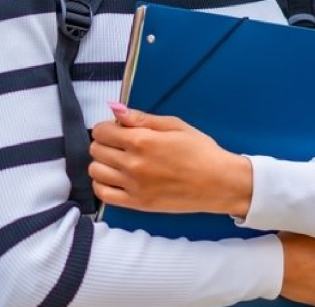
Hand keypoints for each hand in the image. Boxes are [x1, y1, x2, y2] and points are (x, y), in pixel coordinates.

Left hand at [89, 103, 251, 215]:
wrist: (219, 183)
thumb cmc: (201, 152)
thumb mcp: (174, 125)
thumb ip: (142, 118)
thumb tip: (117, 111)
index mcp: (142, 141)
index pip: (102, 131)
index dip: (106, 127)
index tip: (117, 129)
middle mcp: (133, 164)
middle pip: (95, 150)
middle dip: (104, 143)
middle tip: (119, 144)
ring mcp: (133, 186)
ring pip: (95, 171)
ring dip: (102, 163)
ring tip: (117, 161)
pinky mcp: (137, 204)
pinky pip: (103, 195)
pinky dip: (103, 184)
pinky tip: (114, 179)